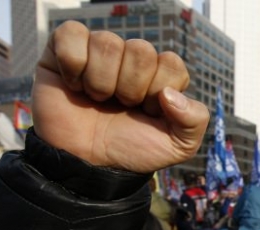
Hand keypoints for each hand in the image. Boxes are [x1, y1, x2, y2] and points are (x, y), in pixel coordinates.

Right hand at [32, 21, 209, 172]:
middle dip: (131, 89)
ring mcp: (99, 52)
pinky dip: (74, 65)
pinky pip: (72, 34)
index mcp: (161, 75)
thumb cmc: (130, 150)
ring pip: (108, 43)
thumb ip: (195, 121)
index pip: (172, 63)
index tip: (146, 113)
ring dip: (101, 82)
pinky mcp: (64, 49)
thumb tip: (170, 93)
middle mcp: (131, 59)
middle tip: (120, 107)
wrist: (86, 165)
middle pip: (142, 51)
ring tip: (96, 100)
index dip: (158, 92)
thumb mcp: (177, 146)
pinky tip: (74, 86)